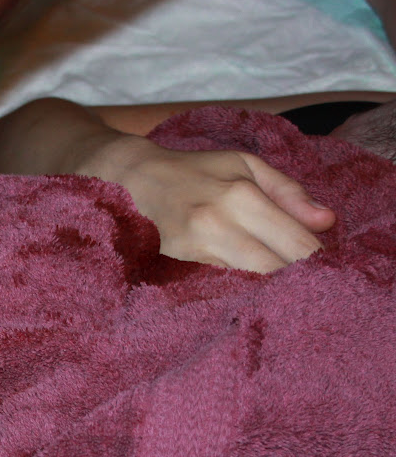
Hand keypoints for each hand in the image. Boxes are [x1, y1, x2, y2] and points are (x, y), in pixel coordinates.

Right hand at [77, 136, 335, 272]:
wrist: (128, 179)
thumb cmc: (191, 172)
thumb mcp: (242, 165)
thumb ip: (287, 191)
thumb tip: (327, 221)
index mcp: (241, 195)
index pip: (298, 245)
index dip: (319, 265)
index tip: (326, 273)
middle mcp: (218, 223)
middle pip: (277, 272)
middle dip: (297, 282)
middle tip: (306, 287)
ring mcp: (192, 248)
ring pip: (249, 285)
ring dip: (268, 291)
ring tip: (277, 289)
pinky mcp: (174, 266)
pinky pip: (219, 288)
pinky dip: (237, 292)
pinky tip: (244, 290)